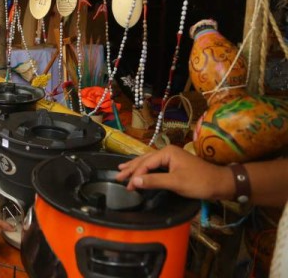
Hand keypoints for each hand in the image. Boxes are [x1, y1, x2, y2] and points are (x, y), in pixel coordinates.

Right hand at [116, 145, 232, 200]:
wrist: (220, 183)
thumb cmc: (199, 182)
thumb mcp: (176, 183)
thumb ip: (155, 181)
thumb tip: (135, 182)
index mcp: (167, 153)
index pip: (146, 164)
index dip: (135, 175)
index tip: (127, 186)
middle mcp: (168, 152)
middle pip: (144, 160)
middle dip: (131, 168)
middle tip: (117, 176)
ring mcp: (172, 158)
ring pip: (149, 162)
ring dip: (136, 167)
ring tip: (122, 169)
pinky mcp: (175, 164)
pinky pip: (155, 165)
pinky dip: (145, 169)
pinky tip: (140, 171)